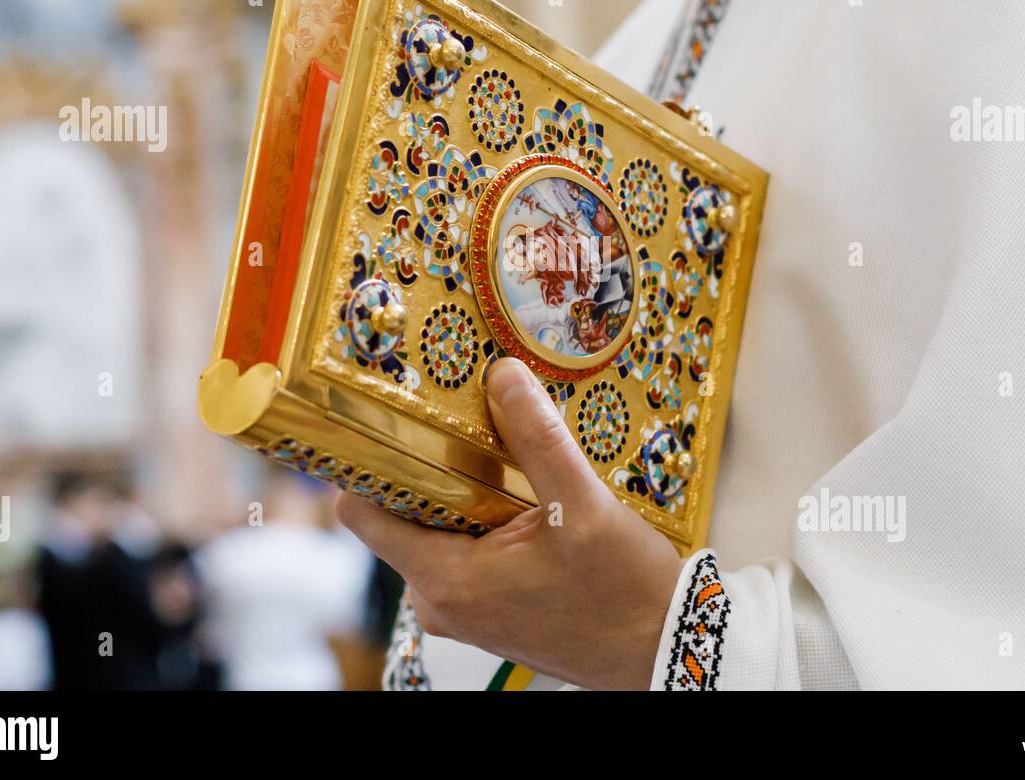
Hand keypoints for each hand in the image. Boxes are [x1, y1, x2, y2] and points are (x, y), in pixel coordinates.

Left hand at [335, 357, 682, 689]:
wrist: (662, 648)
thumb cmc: (624, 595)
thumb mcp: (583, 507)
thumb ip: (537, 438)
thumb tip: (502, 376)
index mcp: (445, 579)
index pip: (361, 513)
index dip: (371, 459)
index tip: (392, 415)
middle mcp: (440, 599)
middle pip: (401, 511)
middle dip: (432, 464)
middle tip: (467, 417)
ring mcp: (463, 605)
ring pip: (438, 525)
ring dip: (467, 488)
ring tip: (507, 452)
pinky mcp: (487, 605)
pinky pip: (465, 544)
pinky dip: (487, 514)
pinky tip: (527, 492)